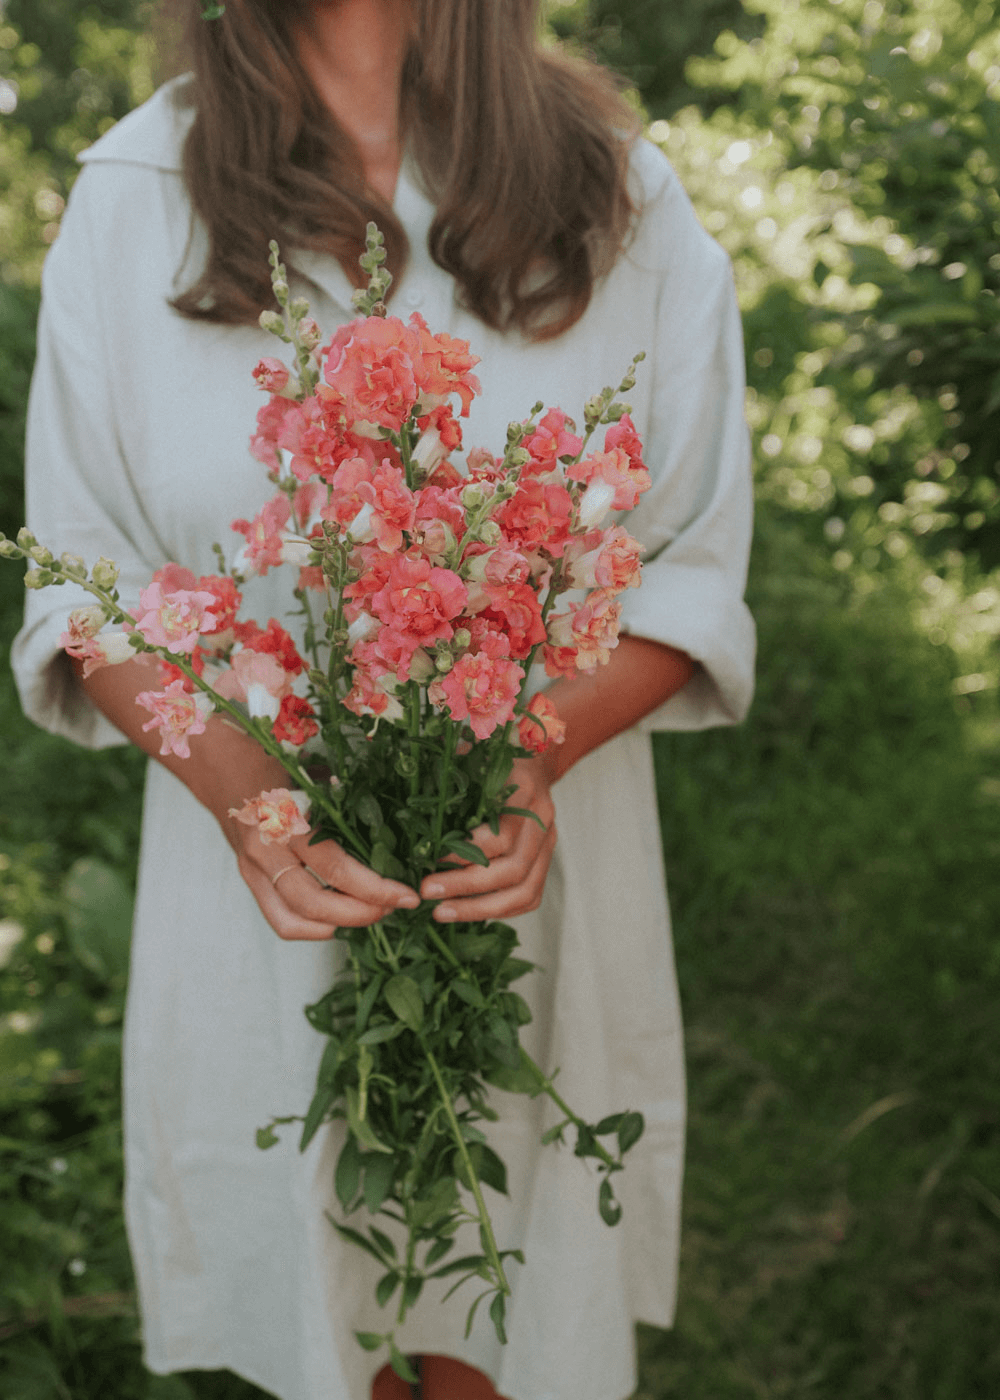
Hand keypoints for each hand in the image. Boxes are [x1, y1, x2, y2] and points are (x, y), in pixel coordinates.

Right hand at [209, 739, 420, 942]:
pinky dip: (313, 929)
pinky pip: (280, 920)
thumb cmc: (281, 768)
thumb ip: (348, 806)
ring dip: (338, 925)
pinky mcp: (250, 881)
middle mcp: (267, 849)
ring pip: (294, 920)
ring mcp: (253, 869)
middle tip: (394, 908)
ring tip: (371, 914)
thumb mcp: (316, 778)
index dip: (376, 889)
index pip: (336, 869)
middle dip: (361, 913)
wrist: (226, 769)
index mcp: (288, 819)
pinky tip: (339, 920)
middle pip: (314, 903)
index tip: (407, 895)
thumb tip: (397, 835)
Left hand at [418, 756, 557, 922]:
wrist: (531, 761)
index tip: (430, 860)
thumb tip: (405, 807)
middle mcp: (542, 819)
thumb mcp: (469, 755)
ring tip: (442, 913)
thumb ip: (446, 776)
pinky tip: (466, 912)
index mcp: (524, 789)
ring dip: (481, 908)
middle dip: (466, 887)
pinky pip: (529, 897)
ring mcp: (548, 843)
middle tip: (428, 893)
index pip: (501, 836)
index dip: (465, 854)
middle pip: (513, 869)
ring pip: (524, 891)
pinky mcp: (545, 861)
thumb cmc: (491, 759)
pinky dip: (499, 910)